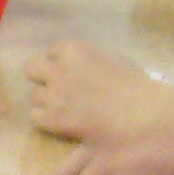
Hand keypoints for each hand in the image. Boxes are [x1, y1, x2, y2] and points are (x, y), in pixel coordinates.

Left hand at [23, 39, 173, 143]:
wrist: (141, 115)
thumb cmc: (137, 89)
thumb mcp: (114, 61)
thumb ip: (91, 62)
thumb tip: (84, 70)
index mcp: (76, 50)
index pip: (53, 50)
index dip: (60, 62)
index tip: (71, 72)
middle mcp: (59, 69)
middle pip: (31, 68)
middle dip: (42, 77)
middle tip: (58, 89)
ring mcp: (54, 94)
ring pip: (34, 95)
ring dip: (46, 100)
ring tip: (64, 110)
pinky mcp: (53, 118)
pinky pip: (35, 117)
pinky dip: (46, 120)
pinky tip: (62, 124)